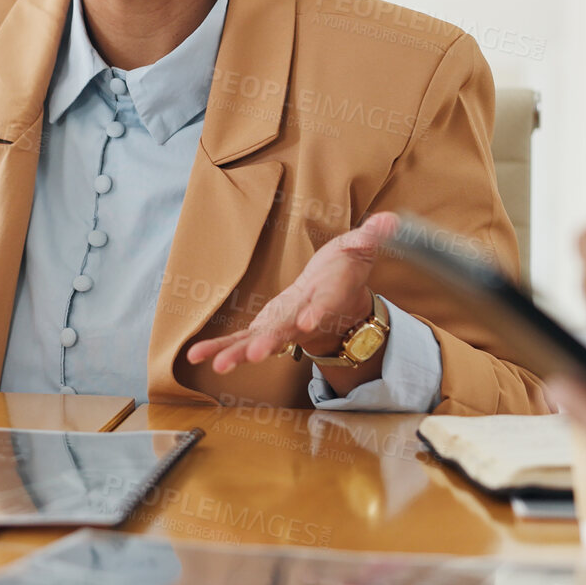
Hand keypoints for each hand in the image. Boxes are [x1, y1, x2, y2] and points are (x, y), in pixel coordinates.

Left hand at [187, 213, 397, 391]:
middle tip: (257, 354)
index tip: (308, 323)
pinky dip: (218, 348)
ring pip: (259, 343)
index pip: (324, 306)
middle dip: (271, 343)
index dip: (317, 314)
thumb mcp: (361, 248)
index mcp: (328, 298)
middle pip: (287, 333)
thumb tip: (391, 220)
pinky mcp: (264, 330)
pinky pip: (239, 341)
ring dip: (238, 353)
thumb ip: (371, 237)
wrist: (337, 302)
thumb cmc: (346, 271)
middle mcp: (303, 319)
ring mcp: (282, 328)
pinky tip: (195, 355)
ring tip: (218, 364)